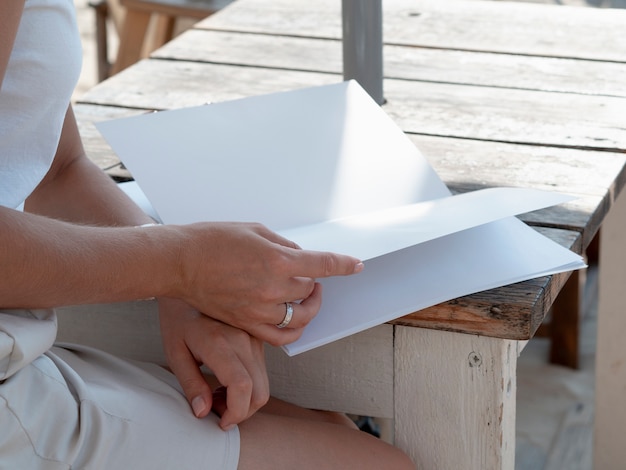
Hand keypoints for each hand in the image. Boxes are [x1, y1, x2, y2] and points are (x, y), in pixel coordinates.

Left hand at [158, 297, 269, 429]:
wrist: (192, 279)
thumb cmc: (178, 317)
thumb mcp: (174, 351)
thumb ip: (190, 384)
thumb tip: (202, 412)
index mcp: (220, 343)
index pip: (242, 387)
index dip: (234, 413)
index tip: (219, 422)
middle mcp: (244, 340)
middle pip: (260, 391)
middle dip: (241, 411)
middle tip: (215, 408)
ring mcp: (255, 337)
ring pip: (264, 383)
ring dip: (245, 398)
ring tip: (217, 391)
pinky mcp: (258, 336)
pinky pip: (262, 369)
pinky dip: (249, 383)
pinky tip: (227, 377)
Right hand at [172, 222, 362, 345]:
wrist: (180, 261)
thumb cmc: (213, 240)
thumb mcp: (256, 230)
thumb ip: (284, 244)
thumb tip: (301, 255)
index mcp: (277, 259)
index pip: (322, 264)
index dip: (343, 264)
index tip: (355, 265)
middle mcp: (271, 287)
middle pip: (310, 290)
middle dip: (313, 281)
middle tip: (309, 275)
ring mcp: (259, 308)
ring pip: (299, 314)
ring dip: (306, 304)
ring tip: (302, 295)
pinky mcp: (246, 322)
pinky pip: (280, 335)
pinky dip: (293, 329)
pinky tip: (293, 318)